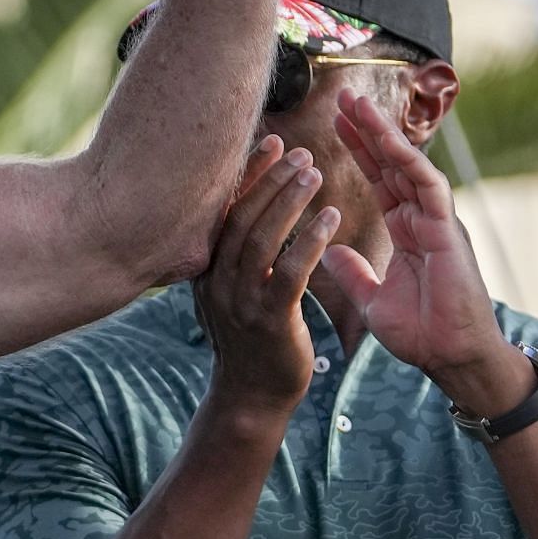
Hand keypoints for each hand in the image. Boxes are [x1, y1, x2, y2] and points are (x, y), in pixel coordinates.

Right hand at [194, 136, 338, 420]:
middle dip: (270, 179)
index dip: (247, 174)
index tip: (271, 142)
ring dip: (289, 201)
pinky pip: (289, 272)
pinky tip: (330, 218)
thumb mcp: (232, 289)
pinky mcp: (269, 320)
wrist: (252, 396)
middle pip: (240, 216)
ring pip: (261, 238)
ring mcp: (239, 300)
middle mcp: (216, 278)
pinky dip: (309, 241)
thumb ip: (236, 253)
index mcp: (206, 266)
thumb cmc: (250, 338)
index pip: (224, 209)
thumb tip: (247, 208)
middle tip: (300, 151)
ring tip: (315, 173)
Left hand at [320, 91, 533, 416]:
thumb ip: (351, 272)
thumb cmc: (420, 333)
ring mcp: (436, 221)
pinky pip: (427, 187)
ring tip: (357, 104)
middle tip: (342, 95)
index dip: (358, 150)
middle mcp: (421, 218)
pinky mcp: (447, 231)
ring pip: (408, 165)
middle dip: (368, 129)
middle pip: (391, 163)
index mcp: (406, 229)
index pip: (378, 178)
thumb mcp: (371, 297)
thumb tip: (328, 249)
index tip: (335, 123)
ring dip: (383, 133)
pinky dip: (408, 162)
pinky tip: (387, 141)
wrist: (450, 359)